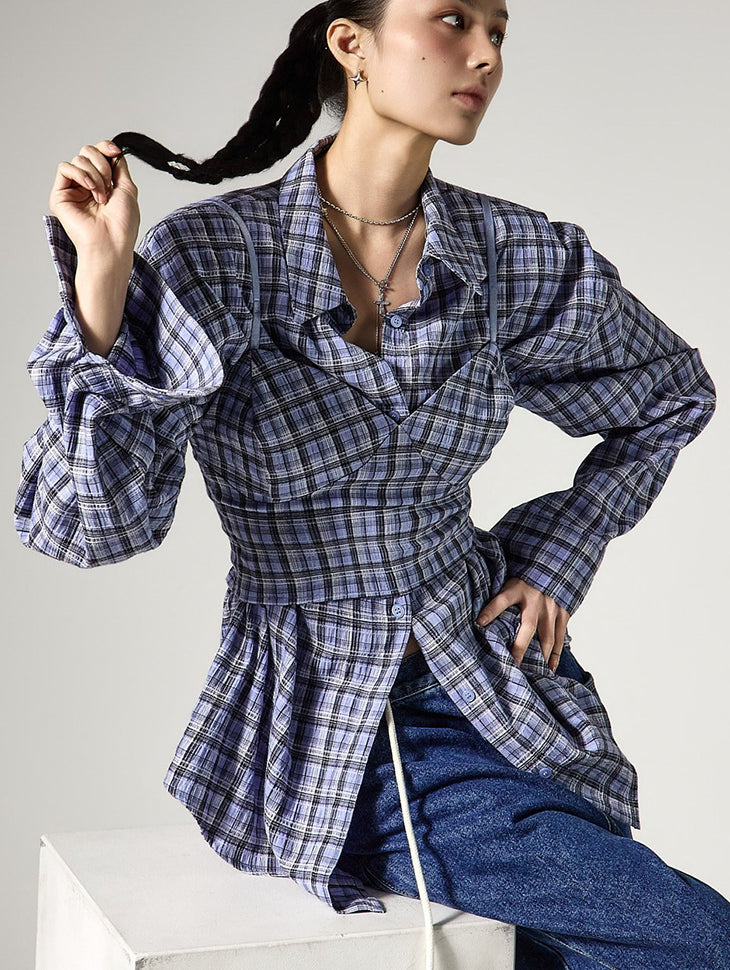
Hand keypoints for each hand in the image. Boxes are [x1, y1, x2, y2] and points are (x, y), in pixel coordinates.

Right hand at [48, 139, 139, 264]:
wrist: (111, 243)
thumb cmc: (122, 224)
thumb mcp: (127, 188)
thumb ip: (119, 167)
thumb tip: (113, 151)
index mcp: (102, 184)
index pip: (98, 155)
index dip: (105, 148)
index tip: (114, 151)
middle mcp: (86, 185)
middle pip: (87, 152)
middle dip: (101, 164)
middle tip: (108, 185)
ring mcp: (72, 190)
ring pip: (78, 159)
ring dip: (95, 175)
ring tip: (101, 196)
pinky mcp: (59, 195)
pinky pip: (65, 168)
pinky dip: (80, 174)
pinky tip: (90, 189)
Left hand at [476, 577, 569, 671]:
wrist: (554, 566)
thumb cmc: (526, 579)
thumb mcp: (509, 581)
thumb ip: (497, 597)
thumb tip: (479, 617)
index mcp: (518, 589)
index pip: (502, 600)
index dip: (490, 611)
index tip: (479, 623)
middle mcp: (536, 600)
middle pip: (527, 627)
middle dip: (519, 647)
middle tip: (512, 665)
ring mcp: (552, 608)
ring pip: (547, 637)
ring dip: (540, 656)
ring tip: (533, 672)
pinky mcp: (563, 614)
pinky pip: (560, 638)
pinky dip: (555, 654)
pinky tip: (549, 667)